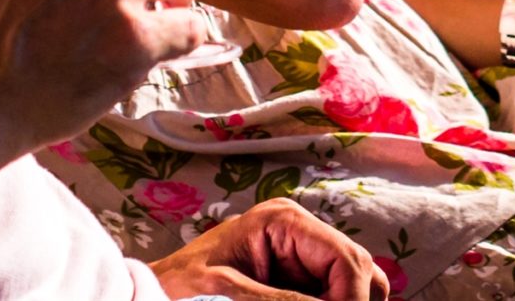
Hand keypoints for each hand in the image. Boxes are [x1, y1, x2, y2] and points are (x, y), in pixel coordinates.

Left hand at [152, 198, 390, 299]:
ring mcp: (301, 254)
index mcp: (285, 221)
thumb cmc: (181, 287)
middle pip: (359, 270)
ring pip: (355, 283)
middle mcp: (301, 232)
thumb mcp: (230, 294)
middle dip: (351, 300)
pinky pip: (332, 293)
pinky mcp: (298, 278)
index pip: (347, 260)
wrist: (155, 292)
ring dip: (345, 300)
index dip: (353, 299)